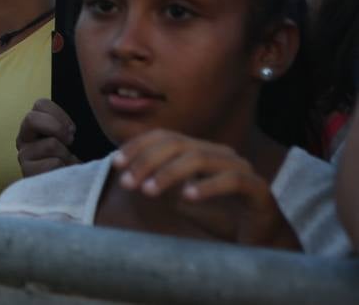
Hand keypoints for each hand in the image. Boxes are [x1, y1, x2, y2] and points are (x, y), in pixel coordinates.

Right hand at [16, 98, 79, 176]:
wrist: (72, 186)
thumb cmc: (72, 159)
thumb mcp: (70, 137)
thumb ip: (66, 124)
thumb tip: (80, 113)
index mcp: (33, 126)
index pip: (40, 104)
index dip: (60, 114)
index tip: (72, 129)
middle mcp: (23, 138)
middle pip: (32, 118)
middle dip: (57, 128)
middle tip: (69, 141)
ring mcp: (23, 156)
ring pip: (50, 144)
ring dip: (65, 154)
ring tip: (65, 163)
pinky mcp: (28, 172)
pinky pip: (53, 164)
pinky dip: (64, 169)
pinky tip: (62, 174)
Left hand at [113, 129, 295, 248]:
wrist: (262, 242)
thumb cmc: (218, 217)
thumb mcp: (179, 200)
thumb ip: (158, 184)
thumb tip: (127, 174)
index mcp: (201, 151)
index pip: (164, 136)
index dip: (137, 146)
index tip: (115, 163)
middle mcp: (219, 153)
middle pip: (177, 144)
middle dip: (147, 161)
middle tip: (127, 182)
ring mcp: (240, 168)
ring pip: (200, 158)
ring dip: (169, 174)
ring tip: (148, 192)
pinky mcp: (258, 189)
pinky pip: (231, 180)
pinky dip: (207, 187)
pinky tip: (187, 198)